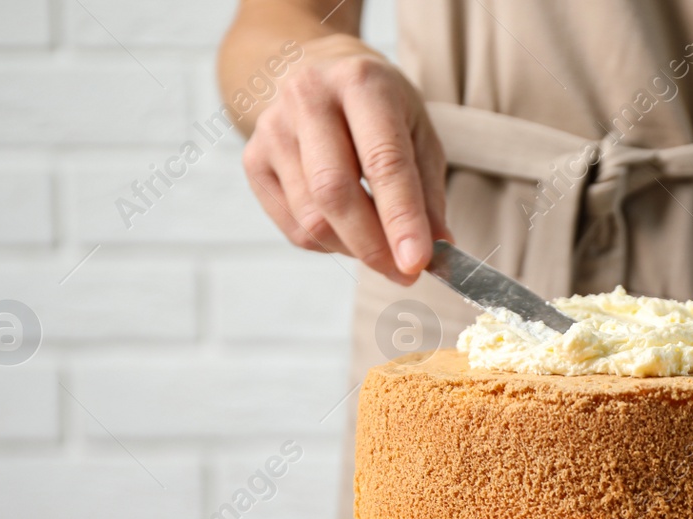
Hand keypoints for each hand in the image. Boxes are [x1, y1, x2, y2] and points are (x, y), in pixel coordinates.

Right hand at [241, 37, 449, 283]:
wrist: (316, 71)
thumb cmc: (378, 108)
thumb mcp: (418, 134)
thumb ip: (428, 194)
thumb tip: (438, 252)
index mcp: (361, 82)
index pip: (383, 161)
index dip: (401, 219)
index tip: (418, 263)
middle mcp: (308, 98)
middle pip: (335, 192)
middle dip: (373, 246)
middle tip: (404, 273)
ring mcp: (272, 128)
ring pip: (312, 219)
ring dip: (353, 249)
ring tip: (379, 244)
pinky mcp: (253, 160)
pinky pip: (294, 228)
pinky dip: (328, 245)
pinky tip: (346, 229)